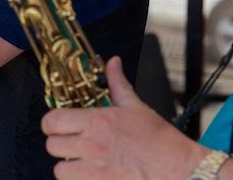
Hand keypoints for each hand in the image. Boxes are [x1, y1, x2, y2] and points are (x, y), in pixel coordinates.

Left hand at [41, 56, 208, 179]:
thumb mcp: (136, 107)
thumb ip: (117, 84)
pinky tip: (92, 175)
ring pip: (60, 169)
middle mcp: (92, 145)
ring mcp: (95, 170)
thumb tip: (113, 63)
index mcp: (98, 121)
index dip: (52, 124)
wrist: (181, 171)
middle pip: (52, 145)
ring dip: (68, 166)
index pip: (52, 121)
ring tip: (83, 163)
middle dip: (61, 145)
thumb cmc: (161, 143)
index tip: (59, 126)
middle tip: (74, 145)